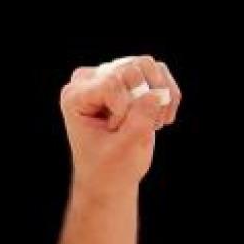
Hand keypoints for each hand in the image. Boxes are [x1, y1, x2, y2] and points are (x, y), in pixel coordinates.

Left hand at [59, 54, 181, 193]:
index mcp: (74, 96)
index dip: (124, 109)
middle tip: (134, 129)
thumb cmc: (109, 166)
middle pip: (130, 70)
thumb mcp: (123, 148)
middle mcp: (88, 79)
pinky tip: (159, 121)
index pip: (110, 83)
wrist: (110, 177)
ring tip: (151, 124)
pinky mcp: (132, 78)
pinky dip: (169, 97)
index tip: (114, 132)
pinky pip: (160, 72)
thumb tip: (157, 94)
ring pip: (147, 66)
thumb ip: (139, 121)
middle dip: (141, 102)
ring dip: (159, 97)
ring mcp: (111, 74)